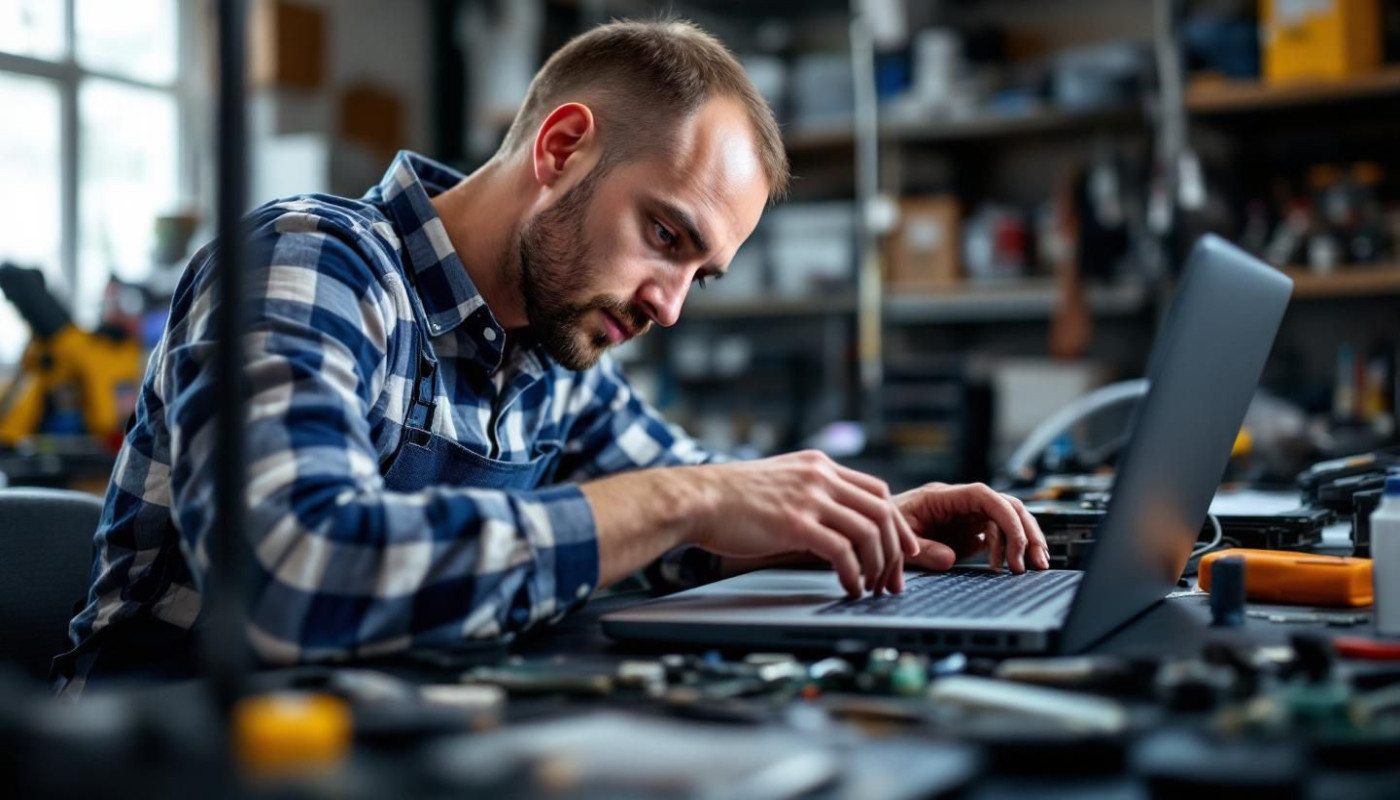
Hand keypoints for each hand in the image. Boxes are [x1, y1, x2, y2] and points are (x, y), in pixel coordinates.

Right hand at [690, 451, 920, 596]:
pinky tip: (849, 588)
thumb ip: (807, 491)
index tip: (904, 549)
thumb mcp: (779, 481)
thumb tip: (830, 519)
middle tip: (894, 579)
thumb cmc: (729, 498)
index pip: (876, 491)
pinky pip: (843, 552)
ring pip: (869, 533)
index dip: (897, 523)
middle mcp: (820, 477)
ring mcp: (809, 498)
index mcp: (818, 465)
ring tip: (873, 588)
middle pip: (882, 512)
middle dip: (896, 550)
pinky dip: (853, 574)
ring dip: (878, 566)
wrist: (697, 499)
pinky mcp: (796, 523)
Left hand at [894, 483, 1049, 572]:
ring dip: (1023, 541)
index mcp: (942, 497)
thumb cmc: (883, 528)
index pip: (984, 495)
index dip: (1005, 516)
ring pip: (1006, 520)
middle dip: (1025, 531)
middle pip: (1005, 506)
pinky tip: (1004, 568)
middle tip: (1035, 561)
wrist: (874, 530)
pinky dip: (1006, 551)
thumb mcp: (899, 542)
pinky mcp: (967, 532)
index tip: (1018, 543)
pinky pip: (996, 536)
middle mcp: (959, 503)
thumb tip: (950, 559)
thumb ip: (923, 549)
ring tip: (1031, 567)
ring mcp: (966, 517)